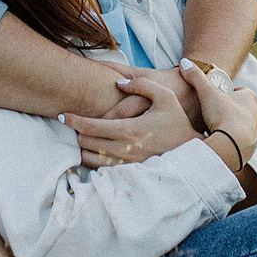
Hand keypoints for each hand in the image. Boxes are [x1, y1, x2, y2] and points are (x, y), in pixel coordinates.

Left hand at [64, 72, 195, 167]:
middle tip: (71, 124)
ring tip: (81, 137)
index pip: (89, 126)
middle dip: (75, 133)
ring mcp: (126, 165)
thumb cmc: (177, 121)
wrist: (194, 152)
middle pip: (85, 143)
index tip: (62, 115)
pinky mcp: (129, 174)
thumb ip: (140, 84)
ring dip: (82, 148)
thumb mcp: (165, 96)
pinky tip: (93, 152)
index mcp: (128, 130)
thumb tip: (117, 82)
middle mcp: (124, 150)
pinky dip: (93, 161)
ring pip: (89, 160)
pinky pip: (101, 170)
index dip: (72, 120)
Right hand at [178, 60, 256, 170]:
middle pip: (239, 109)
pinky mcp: (252, 148)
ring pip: (241, 126)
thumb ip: (196, 77)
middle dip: (227, 111)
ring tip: (213, 130)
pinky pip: (239, 142)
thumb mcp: (207, 92)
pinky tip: (218, 143)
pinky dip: (230, 142)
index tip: (212, 100)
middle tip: (211, 115)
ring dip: (229, 127)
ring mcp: (256, 132)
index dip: (224, 94)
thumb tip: (185, 62)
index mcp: (251, 97)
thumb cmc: (223, 115)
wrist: (233, 145)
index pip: (237, 91)